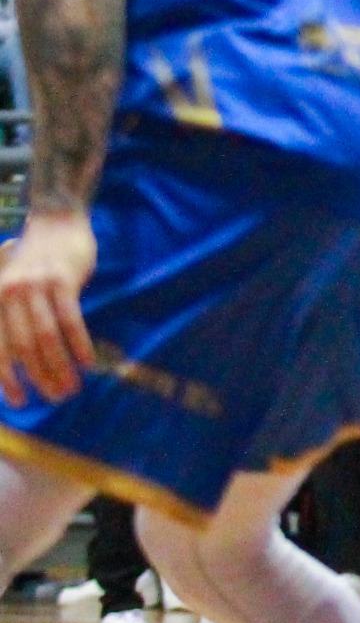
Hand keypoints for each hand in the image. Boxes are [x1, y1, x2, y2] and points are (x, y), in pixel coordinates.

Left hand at [0, 213, 94, 405]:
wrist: (56, 220)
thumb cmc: (37, 260)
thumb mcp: (15, 286)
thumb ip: (14, 317)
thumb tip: (25, 362)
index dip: (5, 378)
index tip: (18, 402)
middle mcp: (10, 294)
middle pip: (24, 347)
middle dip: (39, 378)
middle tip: (56, 398)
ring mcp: (36, 287)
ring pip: (46, 337)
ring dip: (60, 367)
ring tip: (72, 387)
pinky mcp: (62, 281)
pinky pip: (71, 320)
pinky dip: (79, 344)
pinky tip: (88, 363)